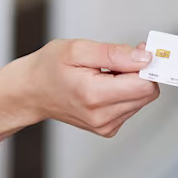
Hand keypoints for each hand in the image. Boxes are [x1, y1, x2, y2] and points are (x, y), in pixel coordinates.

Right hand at [12, 39, 158, 136]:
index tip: (136, 52)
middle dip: (139, 72)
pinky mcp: (107, 128)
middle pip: (147, 93)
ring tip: (106, 73)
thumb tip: (144, 58)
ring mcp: (105, 126)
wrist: (30, 92)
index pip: (145, 85)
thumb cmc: (48, 68)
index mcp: (94, 95)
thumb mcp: (77, 49)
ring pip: (141, 99)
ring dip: (131, 82)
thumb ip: (114, 53)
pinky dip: (124, 92)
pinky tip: (104, 85)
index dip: (145, 65)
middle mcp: (102, 116)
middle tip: (119, 59)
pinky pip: (131, 106)